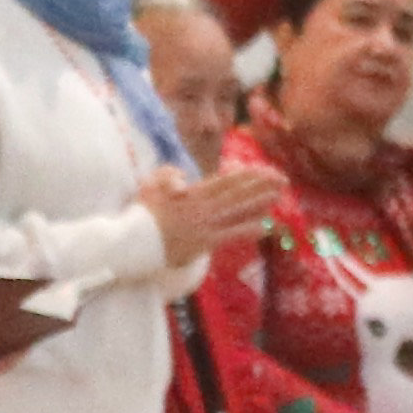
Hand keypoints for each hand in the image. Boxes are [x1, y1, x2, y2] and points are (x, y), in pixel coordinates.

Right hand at [148, 163, 284, 267]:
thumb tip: (186, 179)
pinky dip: (247, 230)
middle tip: (282, 178)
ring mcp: (204, 224)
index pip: (224, 181)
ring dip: (259, 201)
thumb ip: (167, 175)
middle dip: (260, 184)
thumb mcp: (148, 187)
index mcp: (191, 194)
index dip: (246, 175)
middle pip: (237, 192)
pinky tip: (264, 226)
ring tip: (278, 194)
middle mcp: (202, 207)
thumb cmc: (138, 216)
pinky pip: (230, 234)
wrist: (131, 242)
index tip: (263, 169)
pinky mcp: (202, 243)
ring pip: (237, 209)